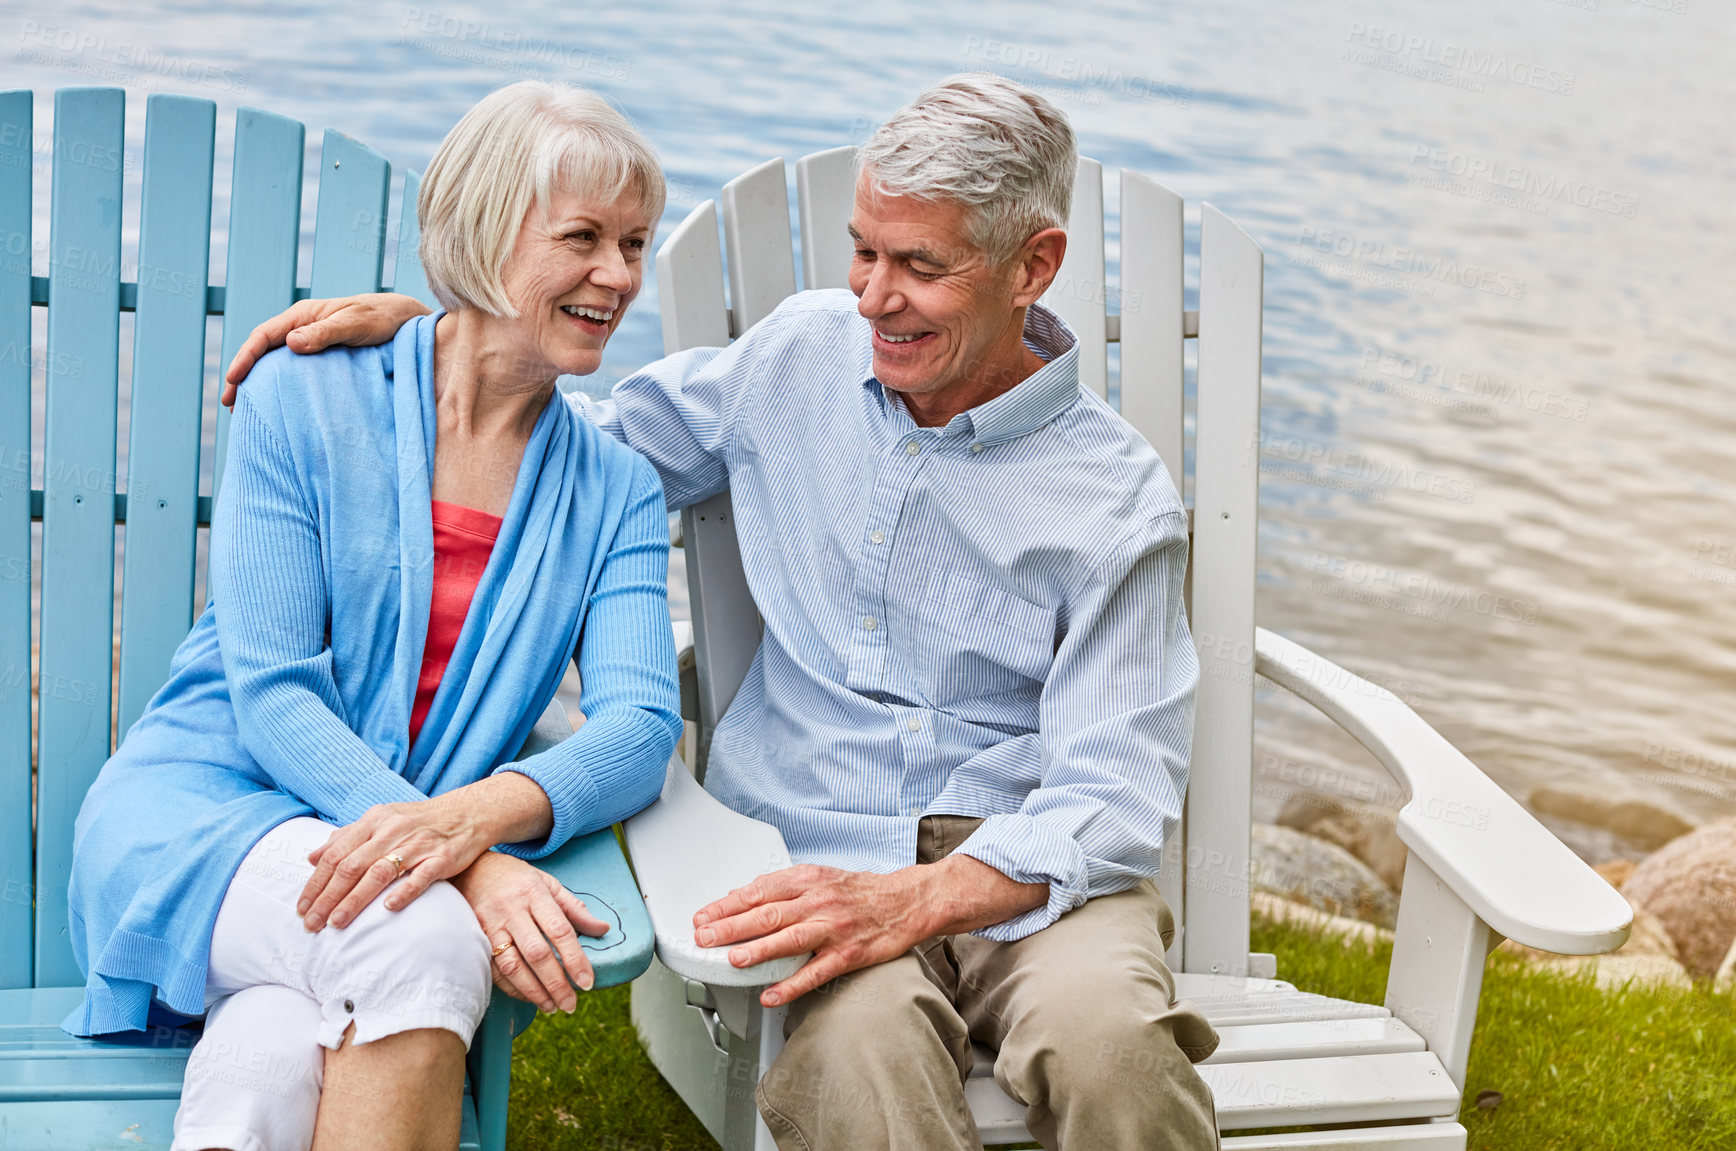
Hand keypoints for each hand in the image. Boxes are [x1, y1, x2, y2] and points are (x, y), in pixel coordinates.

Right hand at [221, 291, 431, 404]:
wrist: (406, 321)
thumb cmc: (383, 319)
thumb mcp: (356, 324)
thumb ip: (327, 333)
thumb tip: (290, 343)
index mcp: (303, 316)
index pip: (263, 336)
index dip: (245, 358)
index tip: (234, 381)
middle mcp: (302, 327)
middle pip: (262, 351)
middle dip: (243, 375)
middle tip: (230, 404)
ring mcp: (311, 343)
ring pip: (275, 363)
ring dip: (259, 383)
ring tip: (247, 410)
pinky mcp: (322, 357)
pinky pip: (294, 371)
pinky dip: (280, 386)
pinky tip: (278, 404)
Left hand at [297, 792, 489, 931]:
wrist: (467, 813)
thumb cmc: (418, 822)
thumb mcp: (380, 821)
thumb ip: (346, 838)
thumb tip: (312, 857)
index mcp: (374, 821)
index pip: (336, 854)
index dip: (316, 882)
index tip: (302, 908)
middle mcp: (392, 831)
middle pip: (352, 865)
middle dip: (328, 897)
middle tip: (311, 924)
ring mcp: (418, 844)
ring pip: (379, 872)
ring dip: (355, 899)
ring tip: (337, 923)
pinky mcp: (442, 858)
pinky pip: (421, 876)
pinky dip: (404, 891)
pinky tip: (388, 908)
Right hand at [453, 851, 612, 1012]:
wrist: (470, 869)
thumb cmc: (515, 877)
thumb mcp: (548, 883)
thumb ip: (574, 908)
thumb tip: (602, 929)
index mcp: (535, 894)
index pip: (560, 930)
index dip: (575, 959)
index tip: (587, 982)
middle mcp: (512, 910)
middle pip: (536, 953)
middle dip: (555, 983)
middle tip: (570, 1004)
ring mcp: (491, 925)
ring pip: (512, 965)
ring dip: (533, 991)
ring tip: (551, 1006)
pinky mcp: (475, 937)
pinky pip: (493, 969)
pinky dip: (511, 987)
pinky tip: (527, 996)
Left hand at [693, 856, 1049, 1007]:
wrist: (908, 901)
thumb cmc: (862, 893)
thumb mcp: (822, 878)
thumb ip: (786, 889)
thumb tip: (746, 898)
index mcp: (808, 880)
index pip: (759, 891)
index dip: (728, 904)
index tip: (704, 915)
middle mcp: (818, 901)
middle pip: (767, 914)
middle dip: (730, 926)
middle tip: (704, 937)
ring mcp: (834, 928)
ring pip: (788, 939)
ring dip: (756, 950)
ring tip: (731, 960)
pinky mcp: (849, 954)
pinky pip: (816, 972)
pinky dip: (791, 984)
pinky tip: (771, 995)